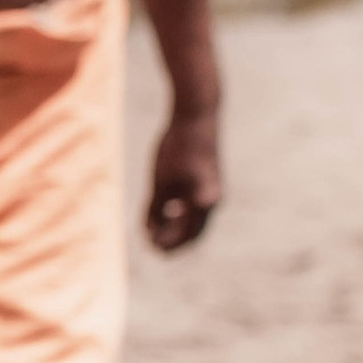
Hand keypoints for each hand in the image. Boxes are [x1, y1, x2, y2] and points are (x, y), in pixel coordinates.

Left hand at [145, 108, 221, 252]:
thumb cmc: (177, 145)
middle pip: (193, 230)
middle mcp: (212, 198)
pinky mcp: (207, 177)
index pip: (187, 235)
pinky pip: (195, 202)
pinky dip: (180, 211)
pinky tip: (165, 210)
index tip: (152, 248)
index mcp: (204, 201)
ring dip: (176, 226)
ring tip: (154, 231)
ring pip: (194, 217)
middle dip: (173, 240)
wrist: (197, 114)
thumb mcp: (161, 179)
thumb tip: (150, 233)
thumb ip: (156, 207)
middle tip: (152, 246)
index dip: (170, 245)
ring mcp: (211, 187)